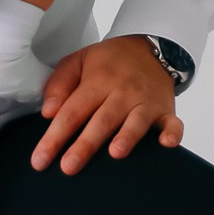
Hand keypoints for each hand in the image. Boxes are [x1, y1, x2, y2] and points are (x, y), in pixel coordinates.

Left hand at [31, 37, 183, 173]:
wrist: (150, 47)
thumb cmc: (108, 62)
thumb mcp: (78, 61)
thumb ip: (59, 84)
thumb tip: (48, 113)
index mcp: (97, 81)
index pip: (72, 111)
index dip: (55, 136)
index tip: (40, 160)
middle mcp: (122, 92)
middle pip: (102, 120)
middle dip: (85, 145)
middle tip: (68, 167)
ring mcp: (146, 102)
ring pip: (136, 121)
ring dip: (127, 137)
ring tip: (115, 153)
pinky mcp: (166, 110)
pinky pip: (173, 122)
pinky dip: (172, 133)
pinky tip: (166, 144)